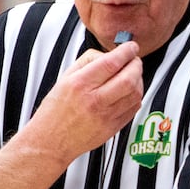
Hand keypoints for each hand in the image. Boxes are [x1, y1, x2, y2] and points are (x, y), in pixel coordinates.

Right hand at [29, 41, 143, 162]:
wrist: (50, 141)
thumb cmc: (56, 109)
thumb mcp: (65, 78)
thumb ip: (88, 61)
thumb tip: (111, 54)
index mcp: (80, 84)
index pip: (111, 63)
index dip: (126, 51)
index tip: (131, 47)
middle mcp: (94, 100)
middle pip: (129, 78)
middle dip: (136, 65)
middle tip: (134, 60)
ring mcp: (105, 116)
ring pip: (135, 93)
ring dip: (139, 80)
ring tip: (132, 75)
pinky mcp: (112, 128)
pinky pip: (134, 108)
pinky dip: (136, 96)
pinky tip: (129, 92)